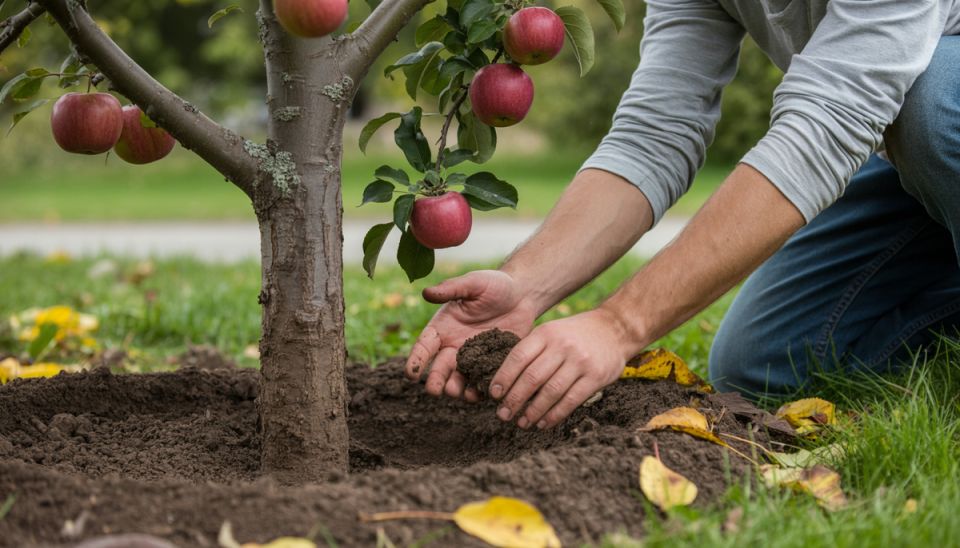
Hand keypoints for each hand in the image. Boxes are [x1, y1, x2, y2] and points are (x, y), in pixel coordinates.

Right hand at [405, 270, 536, 400]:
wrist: (523, 295)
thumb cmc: (495, 285)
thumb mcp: (474, 283)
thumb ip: (452, 288)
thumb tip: (426, 292)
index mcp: (443, 327)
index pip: (424, 346)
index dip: (416, 360)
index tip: (410, 374)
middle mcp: (454, 346)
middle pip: (439, 368)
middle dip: (435, 380)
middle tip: (434, 390)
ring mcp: (473, 359)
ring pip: (459, 379)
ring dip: (455, 388)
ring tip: (457, 393)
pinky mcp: (491, 365)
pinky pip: (483, 381)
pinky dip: (480, 390)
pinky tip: (481, 393)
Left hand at [489, 308, 631, 428]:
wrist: (615, 328)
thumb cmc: (575, 334)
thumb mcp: (552, 331)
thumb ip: (532, 350)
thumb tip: (505, 380)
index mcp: (546, 333)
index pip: (518, 357)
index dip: (503, 378)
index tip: (493, 395)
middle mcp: (562, 346)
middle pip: (532, 377)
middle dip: (515, 399)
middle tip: (504, 414)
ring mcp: (580, 361)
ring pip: (550, 392)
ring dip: (533, 411)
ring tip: (522, 423)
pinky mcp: (595, 377)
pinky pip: (571, 400)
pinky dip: (555, 415)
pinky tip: (544, 423)